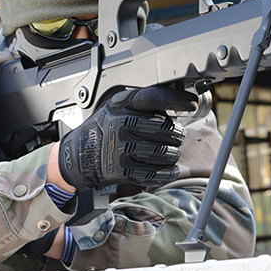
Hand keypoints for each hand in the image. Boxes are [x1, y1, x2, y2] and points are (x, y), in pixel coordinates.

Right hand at [58, 86, 196, 189]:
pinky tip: (170, 168)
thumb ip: (143, 104)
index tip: (192, 104)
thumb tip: (178, 102)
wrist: (78, 155)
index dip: (177, 100)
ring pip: (163, 152)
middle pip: (165, 128)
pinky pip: (154, 173)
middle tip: (178, 136)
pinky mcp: (121, 170)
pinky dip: (167, 172)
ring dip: (174, 154)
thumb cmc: (103, 129)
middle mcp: (121, 124)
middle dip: (177, 134)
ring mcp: (121, 148)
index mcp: (122, 105)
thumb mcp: (118, 107)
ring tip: (172, 152)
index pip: (155, 97)